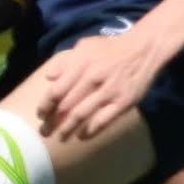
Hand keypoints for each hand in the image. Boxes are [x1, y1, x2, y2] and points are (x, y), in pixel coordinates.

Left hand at [38, 27, 166, 142]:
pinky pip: (103, 121)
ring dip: (68, 129)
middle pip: (66, 106)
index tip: (40, 115)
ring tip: (61, 137)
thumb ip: (65, 60)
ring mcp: (108, 91)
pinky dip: (90, 131)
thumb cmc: (110, 48)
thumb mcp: (86, 45)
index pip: (56, 90)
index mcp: (81, 64)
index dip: (45, 105)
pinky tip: (82, 136)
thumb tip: (48, 76)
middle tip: (45, 131)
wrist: (143, 49)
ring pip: (82, 115)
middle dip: (52, 122)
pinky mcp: (123, 102)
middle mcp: (92, 78)